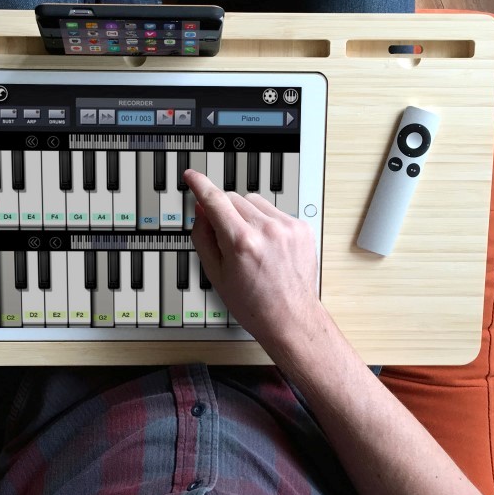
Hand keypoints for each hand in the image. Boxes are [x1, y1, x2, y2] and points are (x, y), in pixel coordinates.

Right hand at [184, 169, 323, 348]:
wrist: (291, 318)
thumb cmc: (254, 304)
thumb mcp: (216, 274)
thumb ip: (203, 236)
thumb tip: (201, 210)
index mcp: (242, 242)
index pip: (215, 200)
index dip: (199, 185)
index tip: (192, 176)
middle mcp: (267, 230)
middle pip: (234, 198)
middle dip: (224, 211)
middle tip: (225, 236)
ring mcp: (287, 227)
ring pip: (255, 201)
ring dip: (245, 214)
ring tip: (249, 243)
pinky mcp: (301, 228)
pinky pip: (274, 211)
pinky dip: (265, 222)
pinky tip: (266, 245)